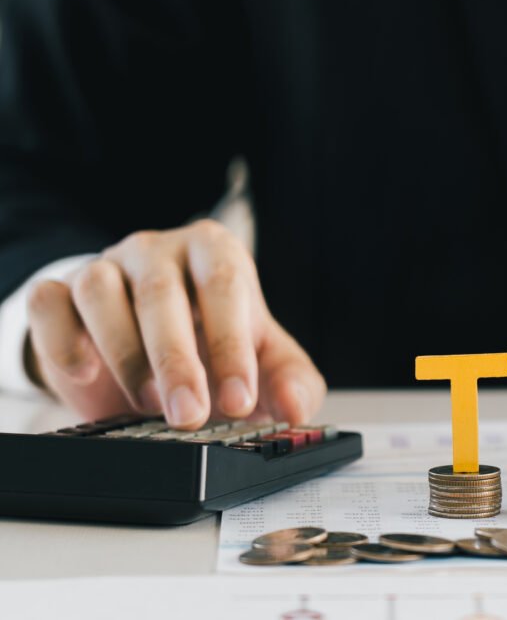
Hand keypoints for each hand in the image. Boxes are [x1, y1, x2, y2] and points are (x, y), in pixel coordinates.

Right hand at [26, 220, 325, 428]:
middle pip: (161, 291)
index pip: (225, 285)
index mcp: (215, 253)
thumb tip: (296, 408)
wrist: (155, 351)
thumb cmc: (216, 346)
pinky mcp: (60, 293)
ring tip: (147, 404)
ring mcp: (105, 267)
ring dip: (124, 353)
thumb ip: (292, 382)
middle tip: (189, 415)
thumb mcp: (266, 364)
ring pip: (101, 292)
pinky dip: (62, 339)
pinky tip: (86, 374)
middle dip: (177, 360)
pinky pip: (50, 303)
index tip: (239, 402)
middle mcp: (158, 251)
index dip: (232, 346)